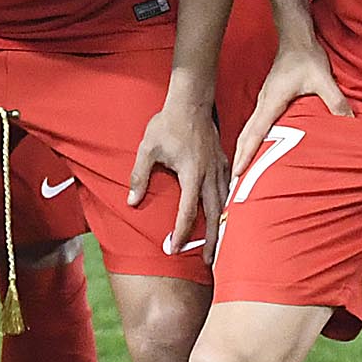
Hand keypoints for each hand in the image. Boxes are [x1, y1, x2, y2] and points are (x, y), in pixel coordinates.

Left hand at [129, 93, 226, 256]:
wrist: (191, 100)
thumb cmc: (167, 124)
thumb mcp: (147, 148)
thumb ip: (139, 176)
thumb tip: (132, 201)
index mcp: (191, 174)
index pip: (188, 212)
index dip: (182, 233)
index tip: (174, 249)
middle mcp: (210, 174)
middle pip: (215, 214)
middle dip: (213, 240)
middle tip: (208, 261)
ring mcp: (220, 168)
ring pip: (226, 203)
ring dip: (223, 225)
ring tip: (221, 244)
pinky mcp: (224, 161)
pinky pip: (229, 190)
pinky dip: (229, 207)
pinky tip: (227, 215)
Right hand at [230, 38, 348, 178]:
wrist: (296, 37)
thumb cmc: (306, 57)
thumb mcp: (323, 79)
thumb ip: (335, 101)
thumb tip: (349, 122)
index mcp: (272, 101)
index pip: (255, 133)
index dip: (246, 154)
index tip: (236, 172)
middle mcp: (263, 103)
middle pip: (245, 135)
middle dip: (238, 158)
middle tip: (232, 183)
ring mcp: (264, 101)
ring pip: (248, 130)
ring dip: (242, 150)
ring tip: (238, 172)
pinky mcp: (268, 100)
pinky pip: (255, 124)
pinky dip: (249, 140)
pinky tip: (253, 149)